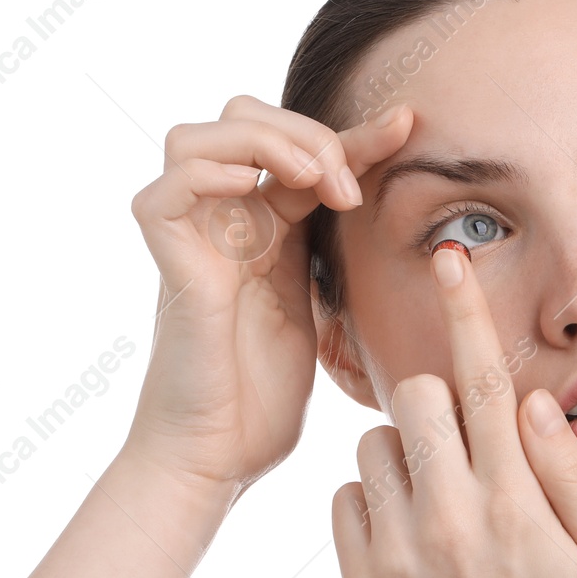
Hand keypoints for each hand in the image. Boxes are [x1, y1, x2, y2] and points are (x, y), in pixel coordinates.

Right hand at [124, 96, 413, 492]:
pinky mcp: (167, 262)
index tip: (409, 125)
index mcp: (263, 232)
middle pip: (243, 118)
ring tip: (311, 181)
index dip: (356, 134)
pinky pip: (168, 185)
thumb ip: (336, 263)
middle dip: (305, 132)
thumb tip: (405, 232)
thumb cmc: (263, 407)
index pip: (304, 152)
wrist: (216, 459)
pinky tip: (256, 193)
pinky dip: (209, 172)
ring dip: (263, 141)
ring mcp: (190, 239)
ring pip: (198, 137)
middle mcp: (222, 224)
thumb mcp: (322, 316)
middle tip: (348, 185)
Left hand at [329, 244, 576, 577]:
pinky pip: (346, 498)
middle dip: (438, 400)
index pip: (487, 380)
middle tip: (465, 445)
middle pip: (417, 396)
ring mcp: (397, 553)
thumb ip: (576, 476)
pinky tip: (412, 543)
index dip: (468, 311)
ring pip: (375, 444)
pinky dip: (375, 501)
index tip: (451, 258)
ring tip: (442, 507)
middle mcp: (450, 519)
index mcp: (518, 505)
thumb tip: (534, 403)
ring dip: (407, 453)